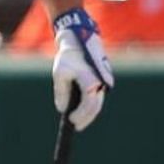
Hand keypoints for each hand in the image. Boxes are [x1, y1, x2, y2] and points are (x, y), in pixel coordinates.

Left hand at [51, 7, 113, 130]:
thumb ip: (61, 93)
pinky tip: (82, 110)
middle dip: (86, 117)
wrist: (79, 38)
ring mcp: (104, 80)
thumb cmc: (68, 55)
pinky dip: (91, 103)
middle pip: (96, 106)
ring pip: (98, 101)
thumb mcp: (59, 73)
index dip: (81, 115)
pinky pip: (98, 94)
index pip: (89, 104)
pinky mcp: (103, 78)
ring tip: (78, 120)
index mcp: (92, 80)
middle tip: (76, 125)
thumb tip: (62, 109)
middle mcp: (102, 82)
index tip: (71, 121)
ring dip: (89, 112)